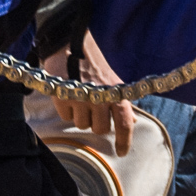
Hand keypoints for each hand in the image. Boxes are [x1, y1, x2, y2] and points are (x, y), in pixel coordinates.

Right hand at [42, 32, 134, 156]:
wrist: (69, 43)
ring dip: (80, 115)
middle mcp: (101, 98)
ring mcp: (81, 99)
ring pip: (82, 125)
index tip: (122, 152)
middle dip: (96, 122)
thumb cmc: (93, 63)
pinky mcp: (63, 98)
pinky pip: (66, 117)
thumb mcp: (112, 80)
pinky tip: (68, 95)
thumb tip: (132, 121)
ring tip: (79, 98)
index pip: (124, 124)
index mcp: (117, 93)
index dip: (124, 141)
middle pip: (100, 129)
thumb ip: (122, 103)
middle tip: (92, 107)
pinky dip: (67, 110)